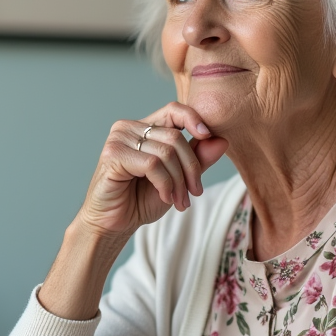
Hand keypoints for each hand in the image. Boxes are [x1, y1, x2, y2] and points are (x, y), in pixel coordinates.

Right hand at [78, 102, 229, 240]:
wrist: (114, 224)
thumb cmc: (141, 200)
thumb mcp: (178, 178)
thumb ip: (198, 158)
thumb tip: (222, 140)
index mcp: (144, 127)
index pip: (174, 110)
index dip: (194, 118)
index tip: (208, 136)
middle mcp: (128, 128)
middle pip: (175, 136)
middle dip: (191, 168)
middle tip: (194, 193)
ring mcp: (118, 139)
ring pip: (166, 152)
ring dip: (179, 181)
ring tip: (179, 201)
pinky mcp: (113, 155)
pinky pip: (152, 165)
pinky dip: (165, 184)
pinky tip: (165, 197)